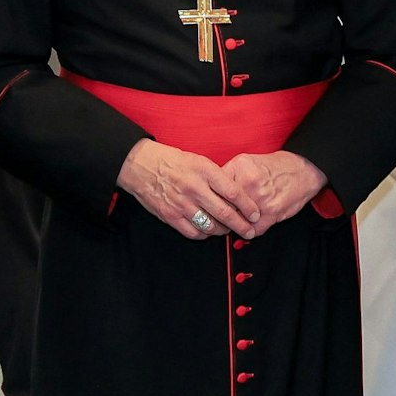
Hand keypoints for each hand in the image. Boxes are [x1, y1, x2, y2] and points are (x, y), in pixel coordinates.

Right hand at [116, 138, 254, 238]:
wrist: (140, 165)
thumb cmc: (171, 161)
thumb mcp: (197, 160)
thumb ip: (216, 177)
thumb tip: (236, 195)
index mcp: (203, 170)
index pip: (233, 192)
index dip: (248, 206)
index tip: (256, 214)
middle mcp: (194, 187)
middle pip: (225, 213)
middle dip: (242, 225)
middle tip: (250, 231)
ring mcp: (181, 204)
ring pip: (210, 226)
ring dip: (224, 231)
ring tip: (229, 230)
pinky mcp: (170, 215)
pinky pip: (193, 232)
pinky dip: (205, 235)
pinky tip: (209, 231)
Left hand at [218, 151, 328, 236]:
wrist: (300, 170)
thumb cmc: (271, 167)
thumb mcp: (245, 161)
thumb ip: (226, 174)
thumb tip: (209, 190)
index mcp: (238, 168)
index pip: (214, 191)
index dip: (210, 202)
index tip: (209, 208)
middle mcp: (248, 183)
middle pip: (223, 208)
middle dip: (220, 216)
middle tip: (219, 219)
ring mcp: (260, 199)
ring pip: (237, 222)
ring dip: (235, 226)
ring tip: (235, 224)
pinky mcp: (272, 213)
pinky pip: (253, 231)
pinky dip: (250, 231)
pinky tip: (250, 226)